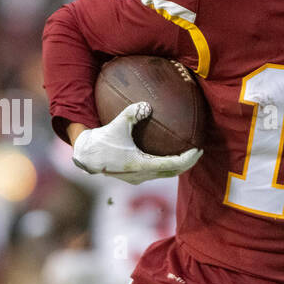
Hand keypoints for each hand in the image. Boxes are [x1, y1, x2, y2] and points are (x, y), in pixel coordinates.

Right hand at [72, 102, 200, 184]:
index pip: (172, 164)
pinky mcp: (134, 177)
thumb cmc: (101, 141)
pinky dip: (166, 165)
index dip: (188, 159)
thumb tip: (147, 105)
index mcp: (141, 165)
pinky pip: (155, 172)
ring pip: (164, 174)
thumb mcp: (117, 125)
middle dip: (188, 163)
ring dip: (177, 166)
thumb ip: (132, 114)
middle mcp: (142, 175)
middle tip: (198, 151)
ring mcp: (138, 178)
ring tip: (187, 154)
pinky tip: (167, 153)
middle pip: (173, 172)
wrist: (85, 157)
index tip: (198, 149)